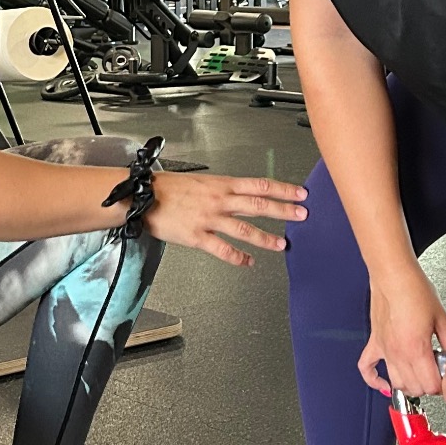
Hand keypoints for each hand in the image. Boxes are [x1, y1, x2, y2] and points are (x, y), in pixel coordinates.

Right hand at [142, 170, 306, 266]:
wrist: (143, 197)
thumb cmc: (168, 188)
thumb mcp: (201, 181)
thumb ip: (223, 190)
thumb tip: (242, 195)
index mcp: (222, 184)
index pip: (260, 185)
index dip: (283, 189)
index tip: (300, 193)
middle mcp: (219, 200)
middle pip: (259, 204)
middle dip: (284, 210)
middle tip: (302, 215)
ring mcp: (209, 219)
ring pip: (244, 229)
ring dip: (266, 238)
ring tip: (281, 244)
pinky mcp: (197, 236)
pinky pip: (222, 249)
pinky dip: (238, 257)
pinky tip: (248, 262)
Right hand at [357, 263, 445, 400]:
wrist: (393, 274)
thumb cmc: (414, 289)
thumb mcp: (441, 316)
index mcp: (416, 348)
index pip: (430, 386)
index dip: (442, 385)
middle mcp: (398, 352)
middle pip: (414, 389)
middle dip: (428, 386)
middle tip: (436, 373)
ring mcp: (385, 349)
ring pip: (396, 384)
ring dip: (409, 386)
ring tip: (419, 376)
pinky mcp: (375, 342)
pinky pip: (366, 368)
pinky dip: (374, 380)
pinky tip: (384, 384)